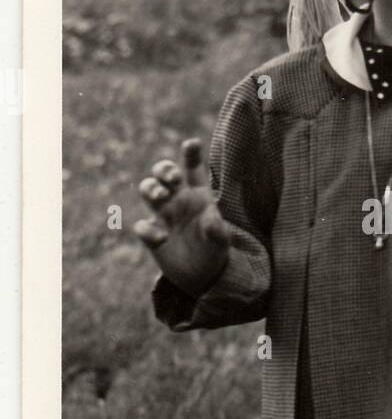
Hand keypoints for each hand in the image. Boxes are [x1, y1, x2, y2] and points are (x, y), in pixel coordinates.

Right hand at [133, 139, 230, 296]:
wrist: (203, 275)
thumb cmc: (214, 249)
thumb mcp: (221, 239)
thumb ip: (217, 228)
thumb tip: (211, 217)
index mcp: (198, 195)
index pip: (193, 169)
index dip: (191, 155)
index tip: (192, 143)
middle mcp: (178, 200)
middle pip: (164, 173)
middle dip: (164, 170)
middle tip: (174, 179)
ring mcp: (163, 216)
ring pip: (148, 190)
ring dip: (151, 189)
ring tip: (161, 197)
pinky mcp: (152, 236)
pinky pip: (142, 226)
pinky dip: (148, 230)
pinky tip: (162, 238)